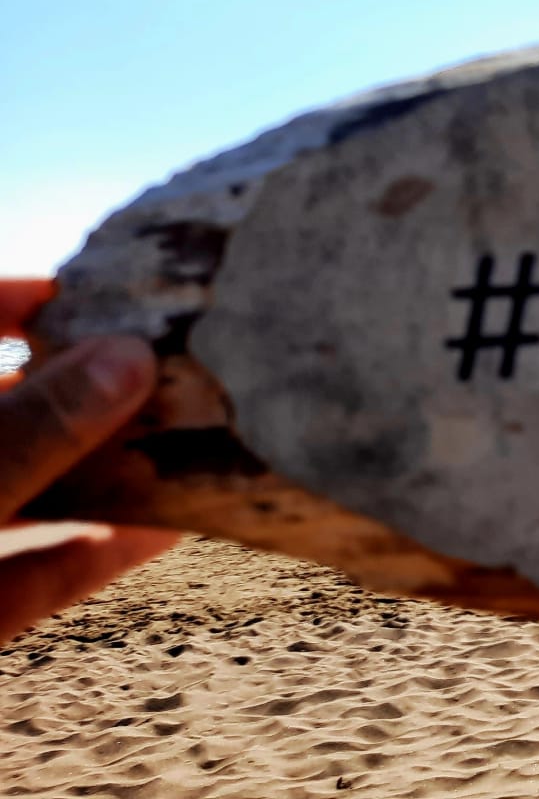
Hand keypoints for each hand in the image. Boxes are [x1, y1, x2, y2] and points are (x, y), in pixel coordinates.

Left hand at [0, 279, 176, 642]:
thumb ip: (32, 428)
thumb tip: (130, 357)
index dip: (9, 300)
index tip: (87, 291)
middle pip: (10, 416)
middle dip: (87, 392)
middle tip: (171, 367)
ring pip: (30, 496)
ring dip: (107, 477)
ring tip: (192, 444)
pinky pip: (34, 576)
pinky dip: (95, 556)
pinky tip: (169, 532)